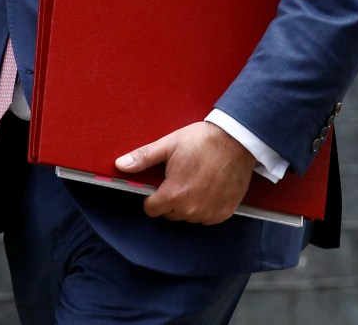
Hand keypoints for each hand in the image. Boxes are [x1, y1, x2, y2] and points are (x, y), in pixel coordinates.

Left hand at [115, 121, 256, 224]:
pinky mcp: (224, 213)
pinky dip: (205, 207)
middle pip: (170, 213)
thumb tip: (120, 164)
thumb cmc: (202, 141)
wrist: (236, 140)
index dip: (151, 197)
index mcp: (174, 194)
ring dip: (187, 204)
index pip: (152, 209)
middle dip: (169, 199)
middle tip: (178, 177)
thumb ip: (143, 158)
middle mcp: (191, 209)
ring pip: (188, 216)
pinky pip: (206, 217)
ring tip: (194, 180)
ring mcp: (209, 213)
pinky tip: (208, 188)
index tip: (159, 185)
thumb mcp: (169, 144)